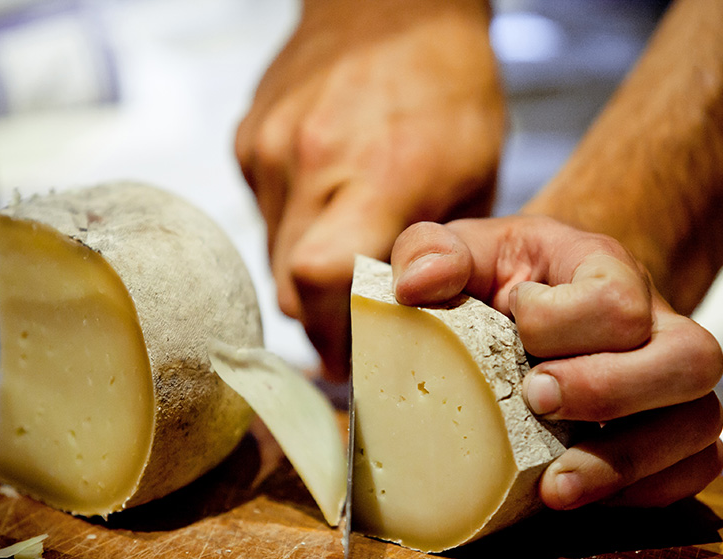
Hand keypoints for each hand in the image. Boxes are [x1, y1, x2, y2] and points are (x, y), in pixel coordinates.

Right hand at [234, 0, 504, 378]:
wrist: (390, 3)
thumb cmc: (448, 84)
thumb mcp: (476, 172)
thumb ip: (439, 252)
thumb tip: (413, 316)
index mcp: (378, 173)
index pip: (322, 281)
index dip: (334, 335)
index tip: (358, 360)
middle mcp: (310, 161)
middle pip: (289, 287)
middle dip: (322, 323)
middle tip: (354, 333)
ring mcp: (269, 150)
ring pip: (272, 258)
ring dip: (306, 279)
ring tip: (346, 266)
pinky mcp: (247, 141)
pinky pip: (263, 216)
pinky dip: (293, 231)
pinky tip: (326, 208)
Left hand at [391, 216, 722, 508]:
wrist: (535, 304)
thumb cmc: (498, 281)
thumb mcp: (461, 251)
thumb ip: (430, 251)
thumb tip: (418, 287)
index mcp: (605, 268)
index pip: (618, 298)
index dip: (563, 324)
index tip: (517, 333)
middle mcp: (656, 324)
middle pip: (692, 358)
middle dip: (610, 391)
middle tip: (539, 403)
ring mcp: (672, 383)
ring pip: (700, 422)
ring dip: (627, 461)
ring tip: (554, 485)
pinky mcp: (672, 431)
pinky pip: (696, 466)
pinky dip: (646, 489)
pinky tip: (583, 492)